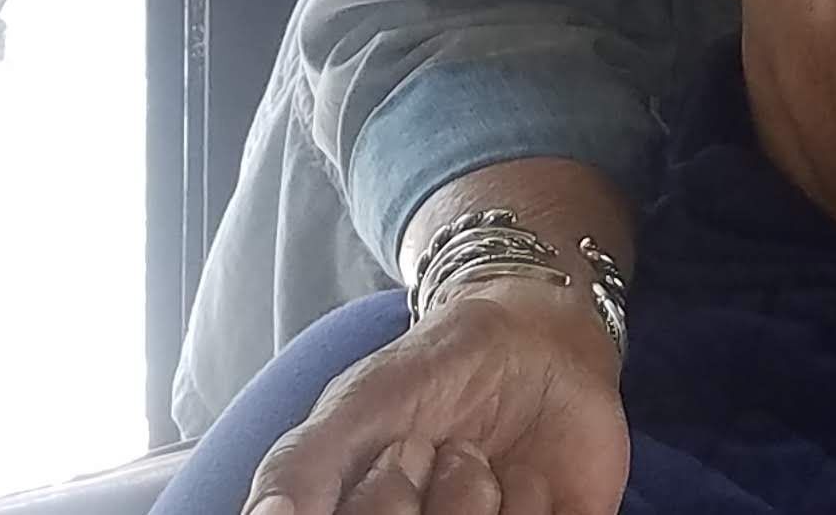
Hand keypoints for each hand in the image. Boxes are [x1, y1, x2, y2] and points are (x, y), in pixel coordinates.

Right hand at [247, 281, 629, 514]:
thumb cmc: (432, 374)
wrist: (535, 337)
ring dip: (477, 497)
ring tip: (479, 458)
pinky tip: (528, 479)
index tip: (396, 449)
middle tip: (430, 448)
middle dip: (413, 497)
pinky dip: (534, 507)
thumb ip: (300, 464)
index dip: (380, 500)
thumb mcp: (357, 403)